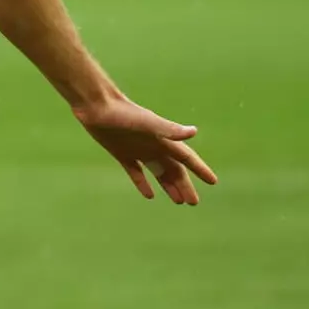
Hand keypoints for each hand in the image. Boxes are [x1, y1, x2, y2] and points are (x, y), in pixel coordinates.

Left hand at [74, 96, 217, 204]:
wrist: (95, 105)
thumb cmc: (122, 113)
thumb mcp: (147, 123)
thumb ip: (169, 129)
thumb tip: (194, 132)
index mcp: (162, 139)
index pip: (186, 158)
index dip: (200, 169)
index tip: (213, 181)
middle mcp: (153, 145)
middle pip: (173, 169)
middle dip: (184, 185)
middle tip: (193, 203)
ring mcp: (137, 150)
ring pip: (158, 172)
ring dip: (168, 185)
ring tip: (179, 201)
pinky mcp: (121, 153)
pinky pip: (136, 172)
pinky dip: (143, 183)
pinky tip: (149, 196)